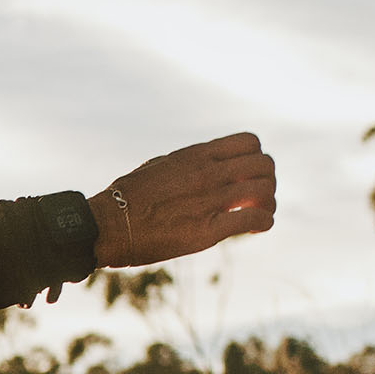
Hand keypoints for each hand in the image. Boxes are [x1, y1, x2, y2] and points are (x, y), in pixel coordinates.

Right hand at [89, 132, 275, 267]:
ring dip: (269, 203)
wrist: (105, 226)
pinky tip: (260, 229)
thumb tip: (192, 166)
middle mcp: (209, 173)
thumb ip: (183, 165)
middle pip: (263, 165)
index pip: (249, 143)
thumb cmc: (122, 200)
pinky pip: (252, 218)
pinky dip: (264, 222)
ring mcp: (210, 200)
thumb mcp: (157, 167)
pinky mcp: (207, 230)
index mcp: (197, 155)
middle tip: (259, 198)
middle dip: (267, 181)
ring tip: (262, 214)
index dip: (256, 158)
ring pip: (264, 191)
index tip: (247, 175)